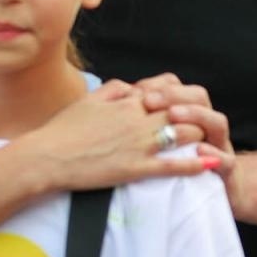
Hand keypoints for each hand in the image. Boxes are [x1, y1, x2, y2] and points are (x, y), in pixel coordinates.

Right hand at [24, 81, 217, 190]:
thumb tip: (132, 88)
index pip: (165, 94)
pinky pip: (173, 165)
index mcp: (126, 102)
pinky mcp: (136, 168)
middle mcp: (137, 120)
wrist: (48, 157)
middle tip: (204, 124)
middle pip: (181, 112)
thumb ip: (113, 89)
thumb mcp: (88, 99)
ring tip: (209, 142)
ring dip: (199, 137)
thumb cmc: (62, 130)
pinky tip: (208, 164)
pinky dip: (195, 164)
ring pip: (183, 135)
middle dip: (196, 116)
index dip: (180, 99)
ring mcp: (138, 144)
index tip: (187, 106)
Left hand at [127, 74, 234, 181]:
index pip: (178, 88)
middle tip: (149, 100)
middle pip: (199, 97)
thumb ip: (147, 118)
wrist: (220, 192)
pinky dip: (214, 154)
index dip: (158, 86)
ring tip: (173, 115)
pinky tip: (199, 150)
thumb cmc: (180, 163)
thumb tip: (124, 100)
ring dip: (196, 115)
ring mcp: (220, 147)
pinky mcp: (228, 172)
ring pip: (217, 122)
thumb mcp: (162, 139)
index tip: (136, 90)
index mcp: (189, 115)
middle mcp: (206, 126)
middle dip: (175, 94)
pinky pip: (227, 160)